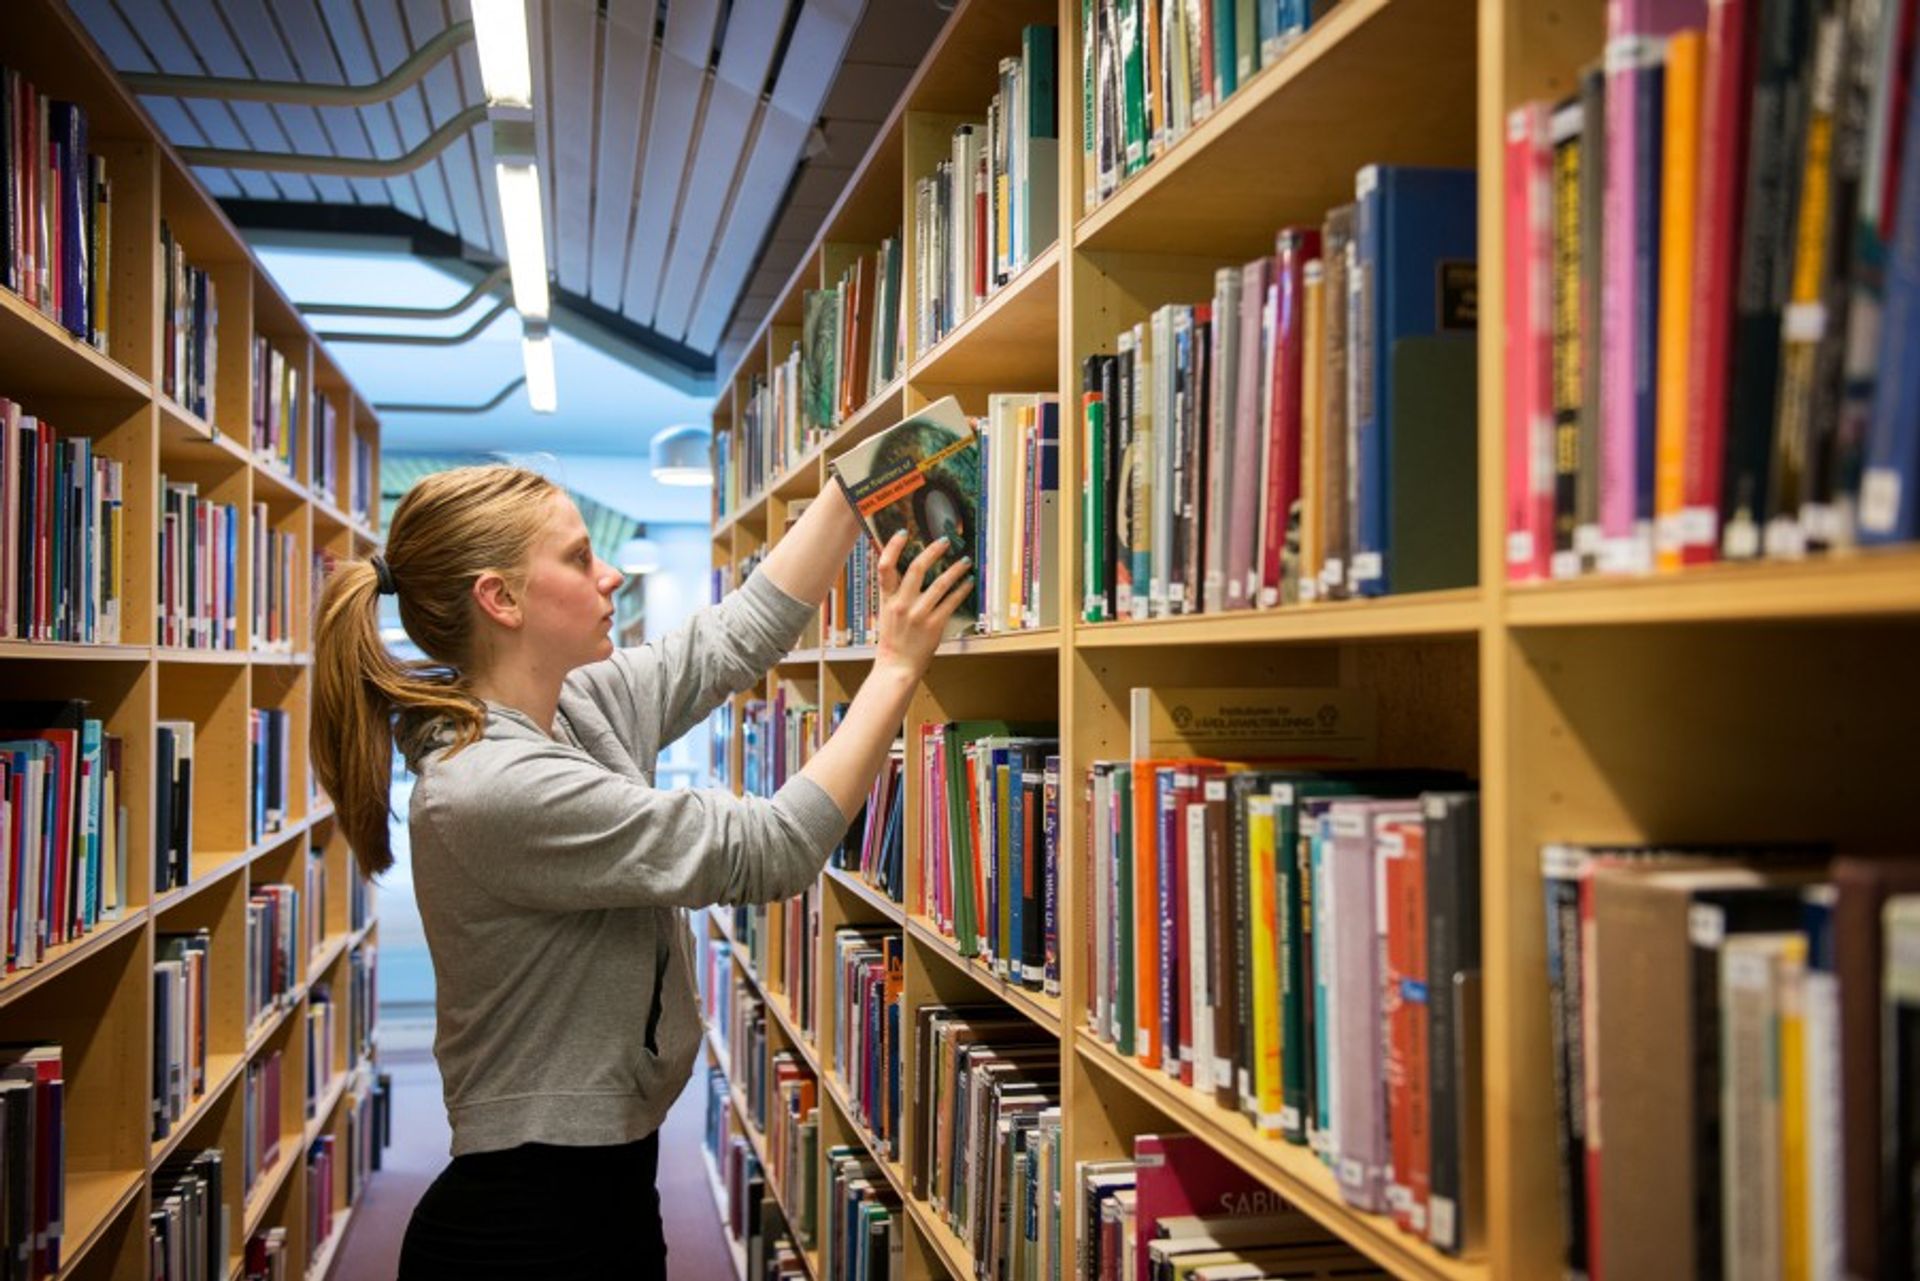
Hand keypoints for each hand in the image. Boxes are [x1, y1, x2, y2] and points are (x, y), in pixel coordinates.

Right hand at [873, 531, 972, 677]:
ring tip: (965, 561)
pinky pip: (951, 602)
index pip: (884, 567)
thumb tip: (904, 572)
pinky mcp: (934, 625)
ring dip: (955, 569)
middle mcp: (902, 604)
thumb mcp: (885, 613)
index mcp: (887, 599)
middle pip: (917, 568)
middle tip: (945, 541)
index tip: (902, 533)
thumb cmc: (892, 641)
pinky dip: (962, 590)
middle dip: (933, 551)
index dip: (893, 547)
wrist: (896, 667)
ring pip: (940, 584)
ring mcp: (919, 614)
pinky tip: (968, 583)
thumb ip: (893, 593)